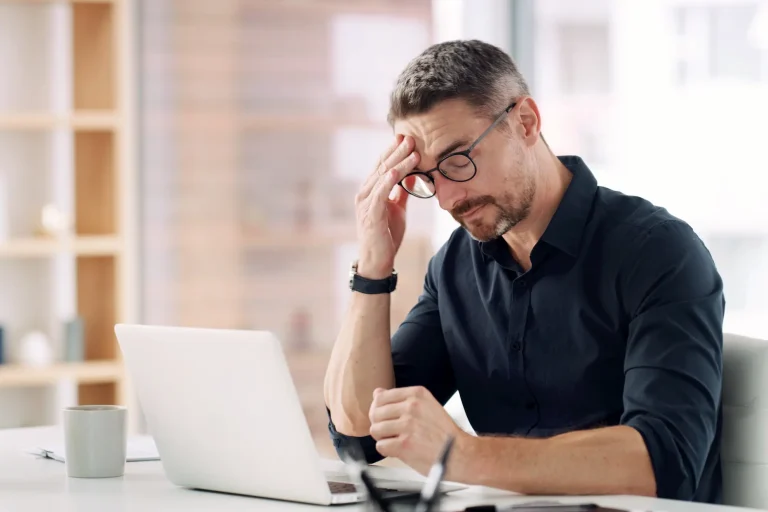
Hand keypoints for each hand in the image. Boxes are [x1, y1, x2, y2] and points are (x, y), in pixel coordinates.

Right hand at [354, 135, 419, 278]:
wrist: (377, 260)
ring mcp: (365, 203)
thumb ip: (401, 192)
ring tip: (411, 150)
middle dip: (397, 151)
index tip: (406, 138)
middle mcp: (365, 193)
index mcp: (371, 190)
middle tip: (411, 137)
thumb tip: (410, 176)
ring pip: (383, 177)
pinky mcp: (370, 215)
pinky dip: (388, 181)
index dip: (394, 151)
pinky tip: (397, 171)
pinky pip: (380, 194)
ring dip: (398, 162)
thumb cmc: (386, 235)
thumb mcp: (397, 209)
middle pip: (383, 167)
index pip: (383, 166)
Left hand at [368, 386, 465, 475]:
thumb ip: (400, 398)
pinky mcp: (404, 444)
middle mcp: (412, 406)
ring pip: (376, 429)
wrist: (460, 453)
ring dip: (383, 438)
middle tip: (391, 432)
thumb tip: (377, 392)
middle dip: (380, 424)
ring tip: (397, 441)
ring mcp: (408, 425)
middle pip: (375, 413)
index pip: (381, 396)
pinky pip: (381, 446)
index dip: (379, 409)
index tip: (385, 417)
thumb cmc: (443, 433)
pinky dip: (387, 451)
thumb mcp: (425, 405)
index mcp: (417, 394)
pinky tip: (399, 450)